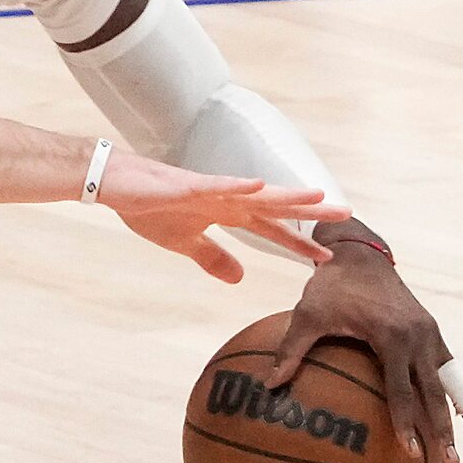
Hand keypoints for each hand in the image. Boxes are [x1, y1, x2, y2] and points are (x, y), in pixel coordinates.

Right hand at [98, 150, 346, 282]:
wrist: (115, 185)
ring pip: (255, 193)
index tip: (327, 258)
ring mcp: (209, 190)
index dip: (298, 244)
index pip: (270, 230)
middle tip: (346, 215)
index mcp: (225, 213)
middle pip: (275, 207)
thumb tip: (240, 278)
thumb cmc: (148, 209)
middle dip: (309, 213)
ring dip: (285, 194)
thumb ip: (213, 258)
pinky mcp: (187, 185)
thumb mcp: (184, 243)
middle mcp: (226, 198)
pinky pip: (216, 185)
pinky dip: (237, 185)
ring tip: (316, 195)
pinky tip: (258, 185)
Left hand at [266, 236, 462, 462]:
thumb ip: (291, 350)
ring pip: (454, 385)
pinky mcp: (433, 336)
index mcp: (392, 335)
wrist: (361, 256)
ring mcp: (431, 336)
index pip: (401, 389)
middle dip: (446, 430)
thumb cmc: (330, 287)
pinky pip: (450, 373)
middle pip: (436, 393)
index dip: (406, 421)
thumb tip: (268, 387)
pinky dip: (461, 398)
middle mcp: (420, 337)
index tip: (410, 452)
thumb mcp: (307, 314)